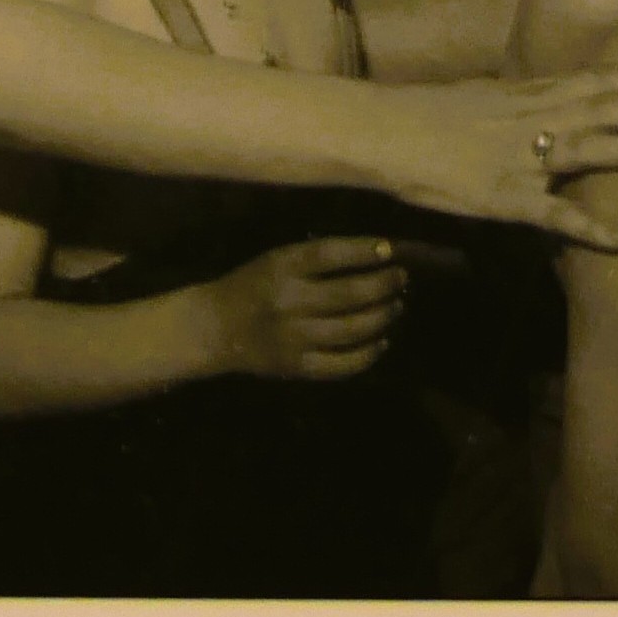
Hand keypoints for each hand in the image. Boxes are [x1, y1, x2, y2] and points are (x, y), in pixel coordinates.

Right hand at [211, 235, 410, 380]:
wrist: (216, 327)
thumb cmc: (253, 284)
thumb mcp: (278, 258)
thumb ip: (317, 258)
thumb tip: (374, 254)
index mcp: (283, 267)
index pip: (331, 254)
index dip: (365, 250)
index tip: (391, 248)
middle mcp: (289, 302)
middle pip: (349, 294)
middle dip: (384, 285)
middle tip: (401, 279)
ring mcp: (293, 338)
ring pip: (351, 330)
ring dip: (381, 317)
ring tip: (396, 306)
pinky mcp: (296, 367)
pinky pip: (340, 365)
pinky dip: (366, 355)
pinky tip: (381, 342)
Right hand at [369, 69, 617, 250]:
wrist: (388, 133)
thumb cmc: (435, 114)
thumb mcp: (490, 95)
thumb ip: (530, 99)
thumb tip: (559, 96)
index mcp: (531, 93)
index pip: (599, 79)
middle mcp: (533, 118)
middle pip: (604, 108)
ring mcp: (519, 157)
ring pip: (585, 148)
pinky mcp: (501, 197)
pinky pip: (549, 213)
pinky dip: (586, 226)